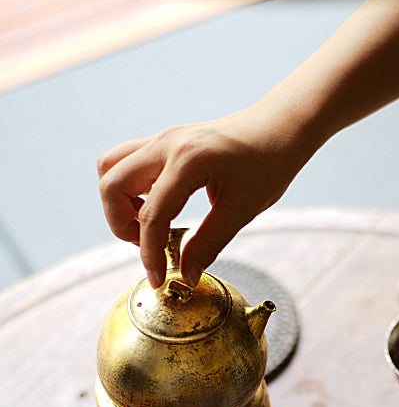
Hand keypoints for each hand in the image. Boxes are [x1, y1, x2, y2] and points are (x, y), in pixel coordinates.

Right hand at [97, 109, 306, 287]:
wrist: (279, 127)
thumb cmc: (269, 163)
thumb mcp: (242, 210)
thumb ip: (208, 244)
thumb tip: (185, 276)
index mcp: (188, 161)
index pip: (151, 214)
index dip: (149, 253)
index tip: (158, 279)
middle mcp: (166, 144)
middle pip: (111, 184)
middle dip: (121, 224)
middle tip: (149, 246)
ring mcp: (161, 138)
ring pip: (110, 167)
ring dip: (119, 201)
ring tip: (149, 224)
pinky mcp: (164, 141)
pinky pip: (126, 160)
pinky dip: (129, 187)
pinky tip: (157, 205)